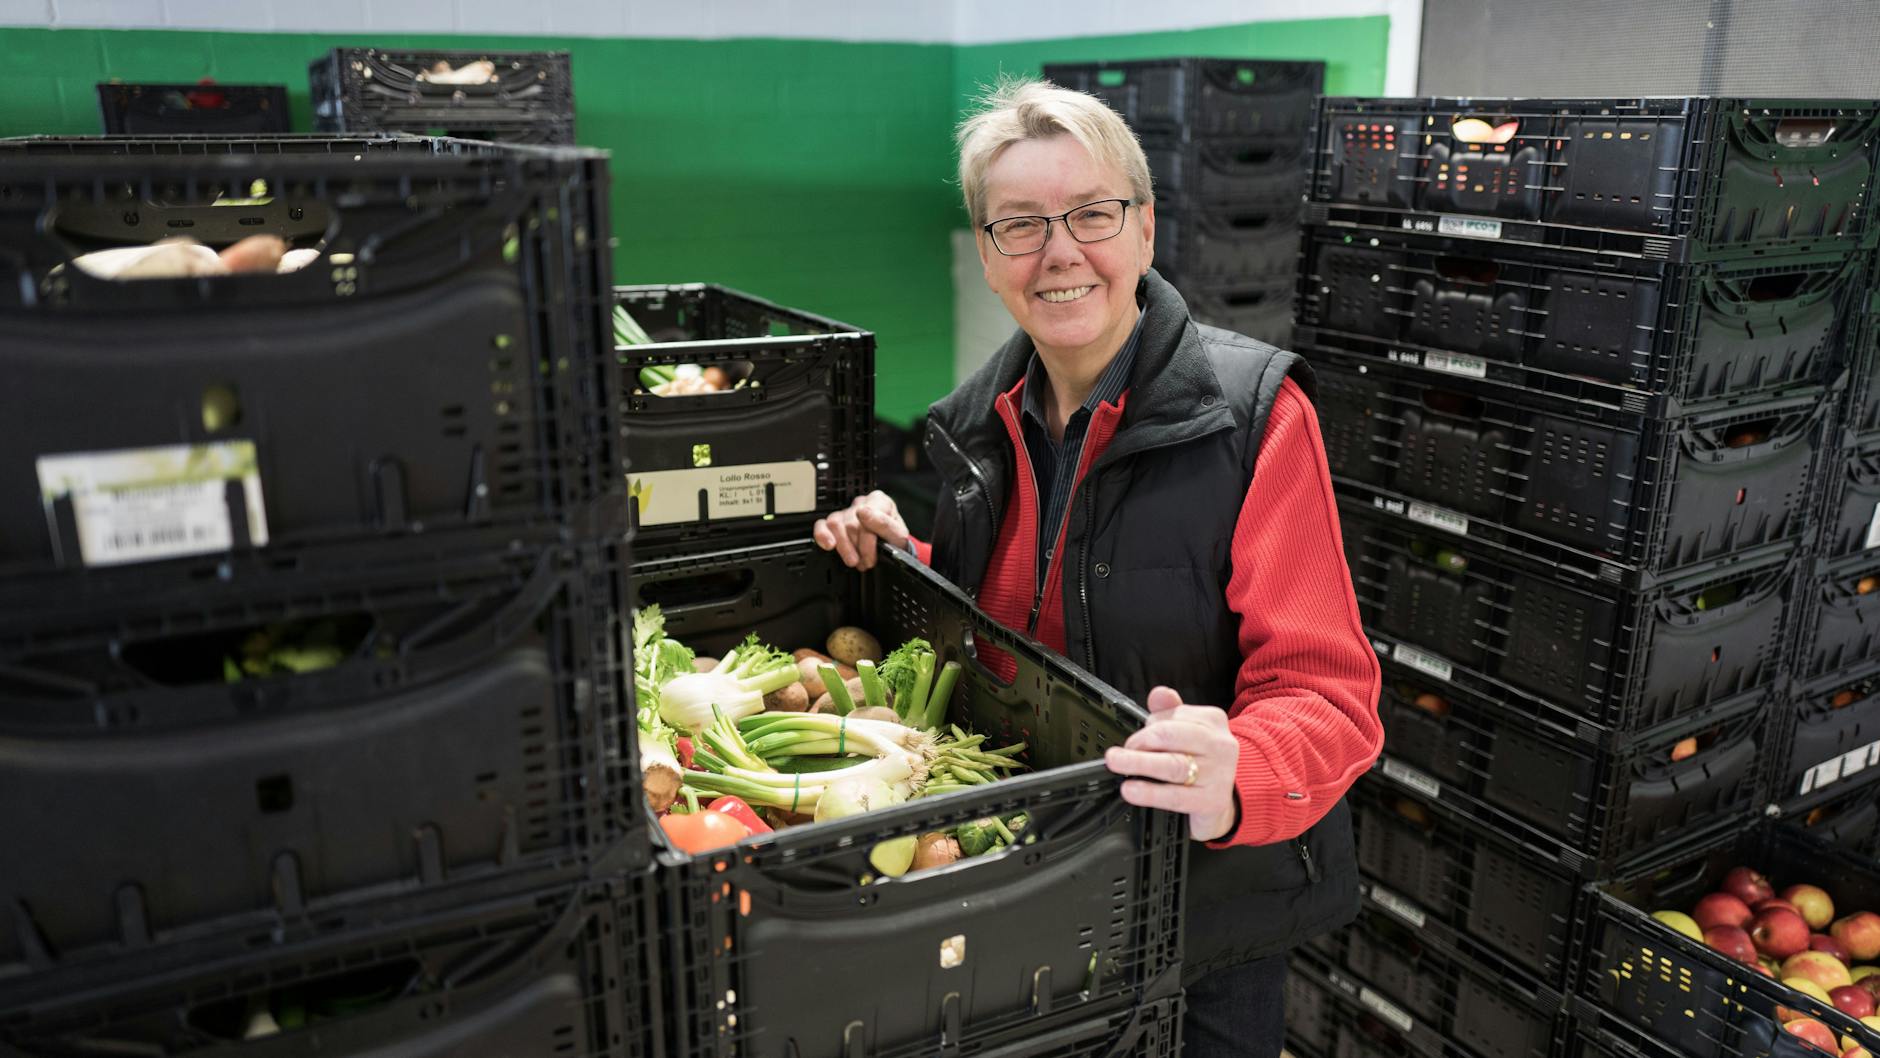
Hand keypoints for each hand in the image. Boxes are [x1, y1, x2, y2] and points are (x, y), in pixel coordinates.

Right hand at [812, 491, 908, 569]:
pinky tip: (829, 546)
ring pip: (835, 524)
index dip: (867, 541)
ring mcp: (846, 512)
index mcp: (879, 501)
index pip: (866, 515)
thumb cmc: (894, 541)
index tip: (871, 557)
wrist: (891, 552)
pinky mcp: (834, 522)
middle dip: (858, 548)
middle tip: (866, 562)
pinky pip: (821, 525)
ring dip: (844, 547)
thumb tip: (863, 512)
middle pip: (851, 524)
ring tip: (853, 561)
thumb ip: (884, 523)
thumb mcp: (898, 535)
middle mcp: (861, 504)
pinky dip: (822, 535)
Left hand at [1103, 687, 1240, 841]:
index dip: (1146, 727)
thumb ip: (1170, 711)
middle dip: (1139, 742)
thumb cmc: (1203, 759)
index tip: (1131, 740)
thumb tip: (1158, 694)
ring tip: (1117, 763)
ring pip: (1173, 765)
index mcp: (1212, 720)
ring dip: (1139, 763)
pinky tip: (1133, 790)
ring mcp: (1218, 773)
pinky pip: (1176, 796)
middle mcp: (1219, 745)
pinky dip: (1150, 793)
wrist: (1224, 795)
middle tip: (1117, 753)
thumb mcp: (1189, 729)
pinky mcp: (1212, 800)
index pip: (1174, 715)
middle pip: (1171, 737)